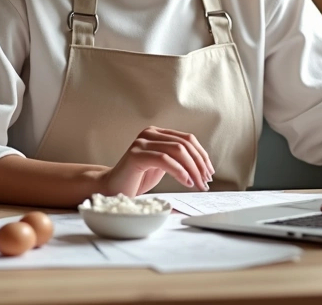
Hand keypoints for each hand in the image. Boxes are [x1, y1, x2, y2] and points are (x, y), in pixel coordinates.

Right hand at [97, 126, 214, 196]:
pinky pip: (164, 160)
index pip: (187, 139)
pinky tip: (186, 182)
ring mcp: (141, 142)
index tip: (209, 172)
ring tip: (198, 184)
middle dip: (199, 164)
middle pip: (184, 144)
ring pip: (177, 151)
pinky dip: (179, 171)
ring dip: (192, 169)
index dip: (201, 155)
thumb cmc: (137, 179)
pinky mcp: (136, 155)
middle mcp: (149, 133)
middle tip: (206, 181)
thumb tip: (204, 166)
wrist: (112, 189)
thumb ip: (178, 159)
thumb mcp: (162, 166)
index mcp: (157, 133)